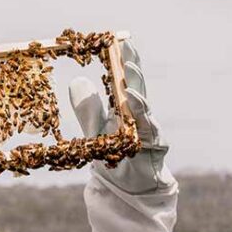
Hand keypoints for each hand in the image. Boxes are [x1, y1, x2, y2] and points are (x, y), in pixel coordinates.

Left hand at [68, 40, 173, 194]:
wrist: (127, 189)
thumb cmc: (114, 157)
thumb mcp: (95, 132)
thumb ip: (88, 110)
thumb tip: (77, 81)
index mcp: (126, 109)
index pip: (126, 81)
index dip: (125, 62)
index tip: (121, 42)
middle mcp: (140, 116)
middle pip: (138, 88)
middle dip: (134, 69)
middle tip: (127, 49)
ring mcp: (149, 131)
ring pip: (145, 106)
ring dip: (137, 89)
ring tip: (129, 71)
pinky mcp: (154, 147)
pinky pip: (149, 130)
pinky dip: (142, 116)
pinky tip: (134, 102)